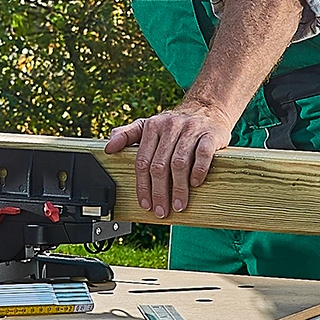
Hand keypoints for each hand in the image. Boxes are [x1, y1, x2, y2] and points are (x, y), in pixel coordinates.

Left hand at [104, 100, 234, 217]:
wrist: (207, 108)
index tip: (145, 204)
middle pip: (160, 165)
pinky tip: (195, 184)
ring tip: (178, 204)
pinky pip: (202, 155)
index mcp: (152, 126)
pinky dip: (198, 172)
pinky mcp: (211, 134)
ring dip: (178, 188)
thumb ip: (127, 135)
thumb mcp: (149, 125)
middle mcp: (170, 126)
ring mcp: (191, 130)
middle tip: (162, 210)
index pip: (142, 161)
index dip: (142, 186)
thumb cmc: (176, 124)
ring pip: (179, 163)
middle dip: (159, 192)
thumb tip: (108, 148)